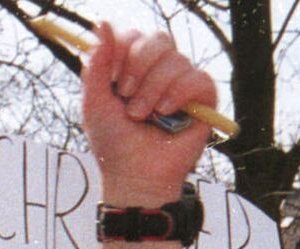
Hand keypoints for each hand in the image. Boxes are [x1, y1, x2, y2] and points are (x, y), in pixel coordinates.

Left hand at [83, 23, 216, 203]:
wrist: (134, 174)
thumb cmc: (113, 141)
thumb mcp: (95, 101)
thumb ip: (98, 63)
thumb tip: (102, 22)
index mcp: (132, 67)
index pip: (134, 36)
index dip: (123, 51)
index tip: (112, 80)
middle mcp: (159, 70)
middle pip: (158, 39)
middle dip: (138, 66)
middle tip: (126, 95)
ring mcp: (182, 82)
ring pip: (176, 60)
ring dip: (153, 90)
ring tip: (142, 116)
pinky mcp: (203, 97)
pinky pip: (198, 78)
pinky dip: (178, 95)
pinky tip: (166, 114)